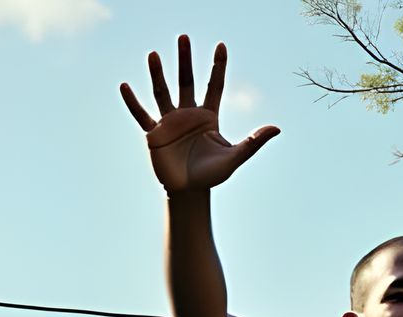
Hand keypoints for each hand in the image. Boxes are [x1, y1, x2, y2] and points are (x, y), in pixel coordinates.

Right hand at [120, 35, 278, 194]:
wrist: (189, 193)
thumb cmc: (212, 175)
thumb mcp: (235, 157)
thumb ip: (254, 142)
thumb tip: (277, 128)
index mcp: (208, 117)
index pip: (214, 86)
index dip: (218, 66)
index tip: (221, 45)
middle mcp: (188, 115)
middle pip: (187, 81)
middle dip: (185, 59)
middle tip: (183, 37)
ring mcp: (170, 122)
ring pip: (163, 92)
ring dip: (158, 74)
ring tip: (153, 54)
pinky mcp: (155, 134)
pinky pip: (142, 115)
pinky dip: (133, 102)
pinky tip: (125, 86)